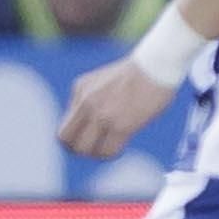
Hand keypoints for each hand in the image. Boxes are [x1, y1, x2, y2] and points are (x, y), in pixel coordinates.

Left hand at [59, 56, 179, 159]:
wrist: (156, 65)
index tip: (87, 141)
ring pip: (85, 149)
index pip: (63, 128)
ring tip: (109, 147)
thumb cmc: (135, 74)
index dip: (73, 141)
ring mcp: (102, 114)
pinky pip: (108, 151)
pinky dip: (111, 153)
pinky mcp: (121, 124)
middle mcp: (86, 102)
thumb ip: (89, 100)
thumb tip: (86, 126)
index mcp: (80, 90)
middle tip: (94, 149)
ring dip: (96, 153)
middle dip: (79, 150)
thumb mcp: (101, 82)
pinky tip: (119, 146)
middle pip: (67, 141)